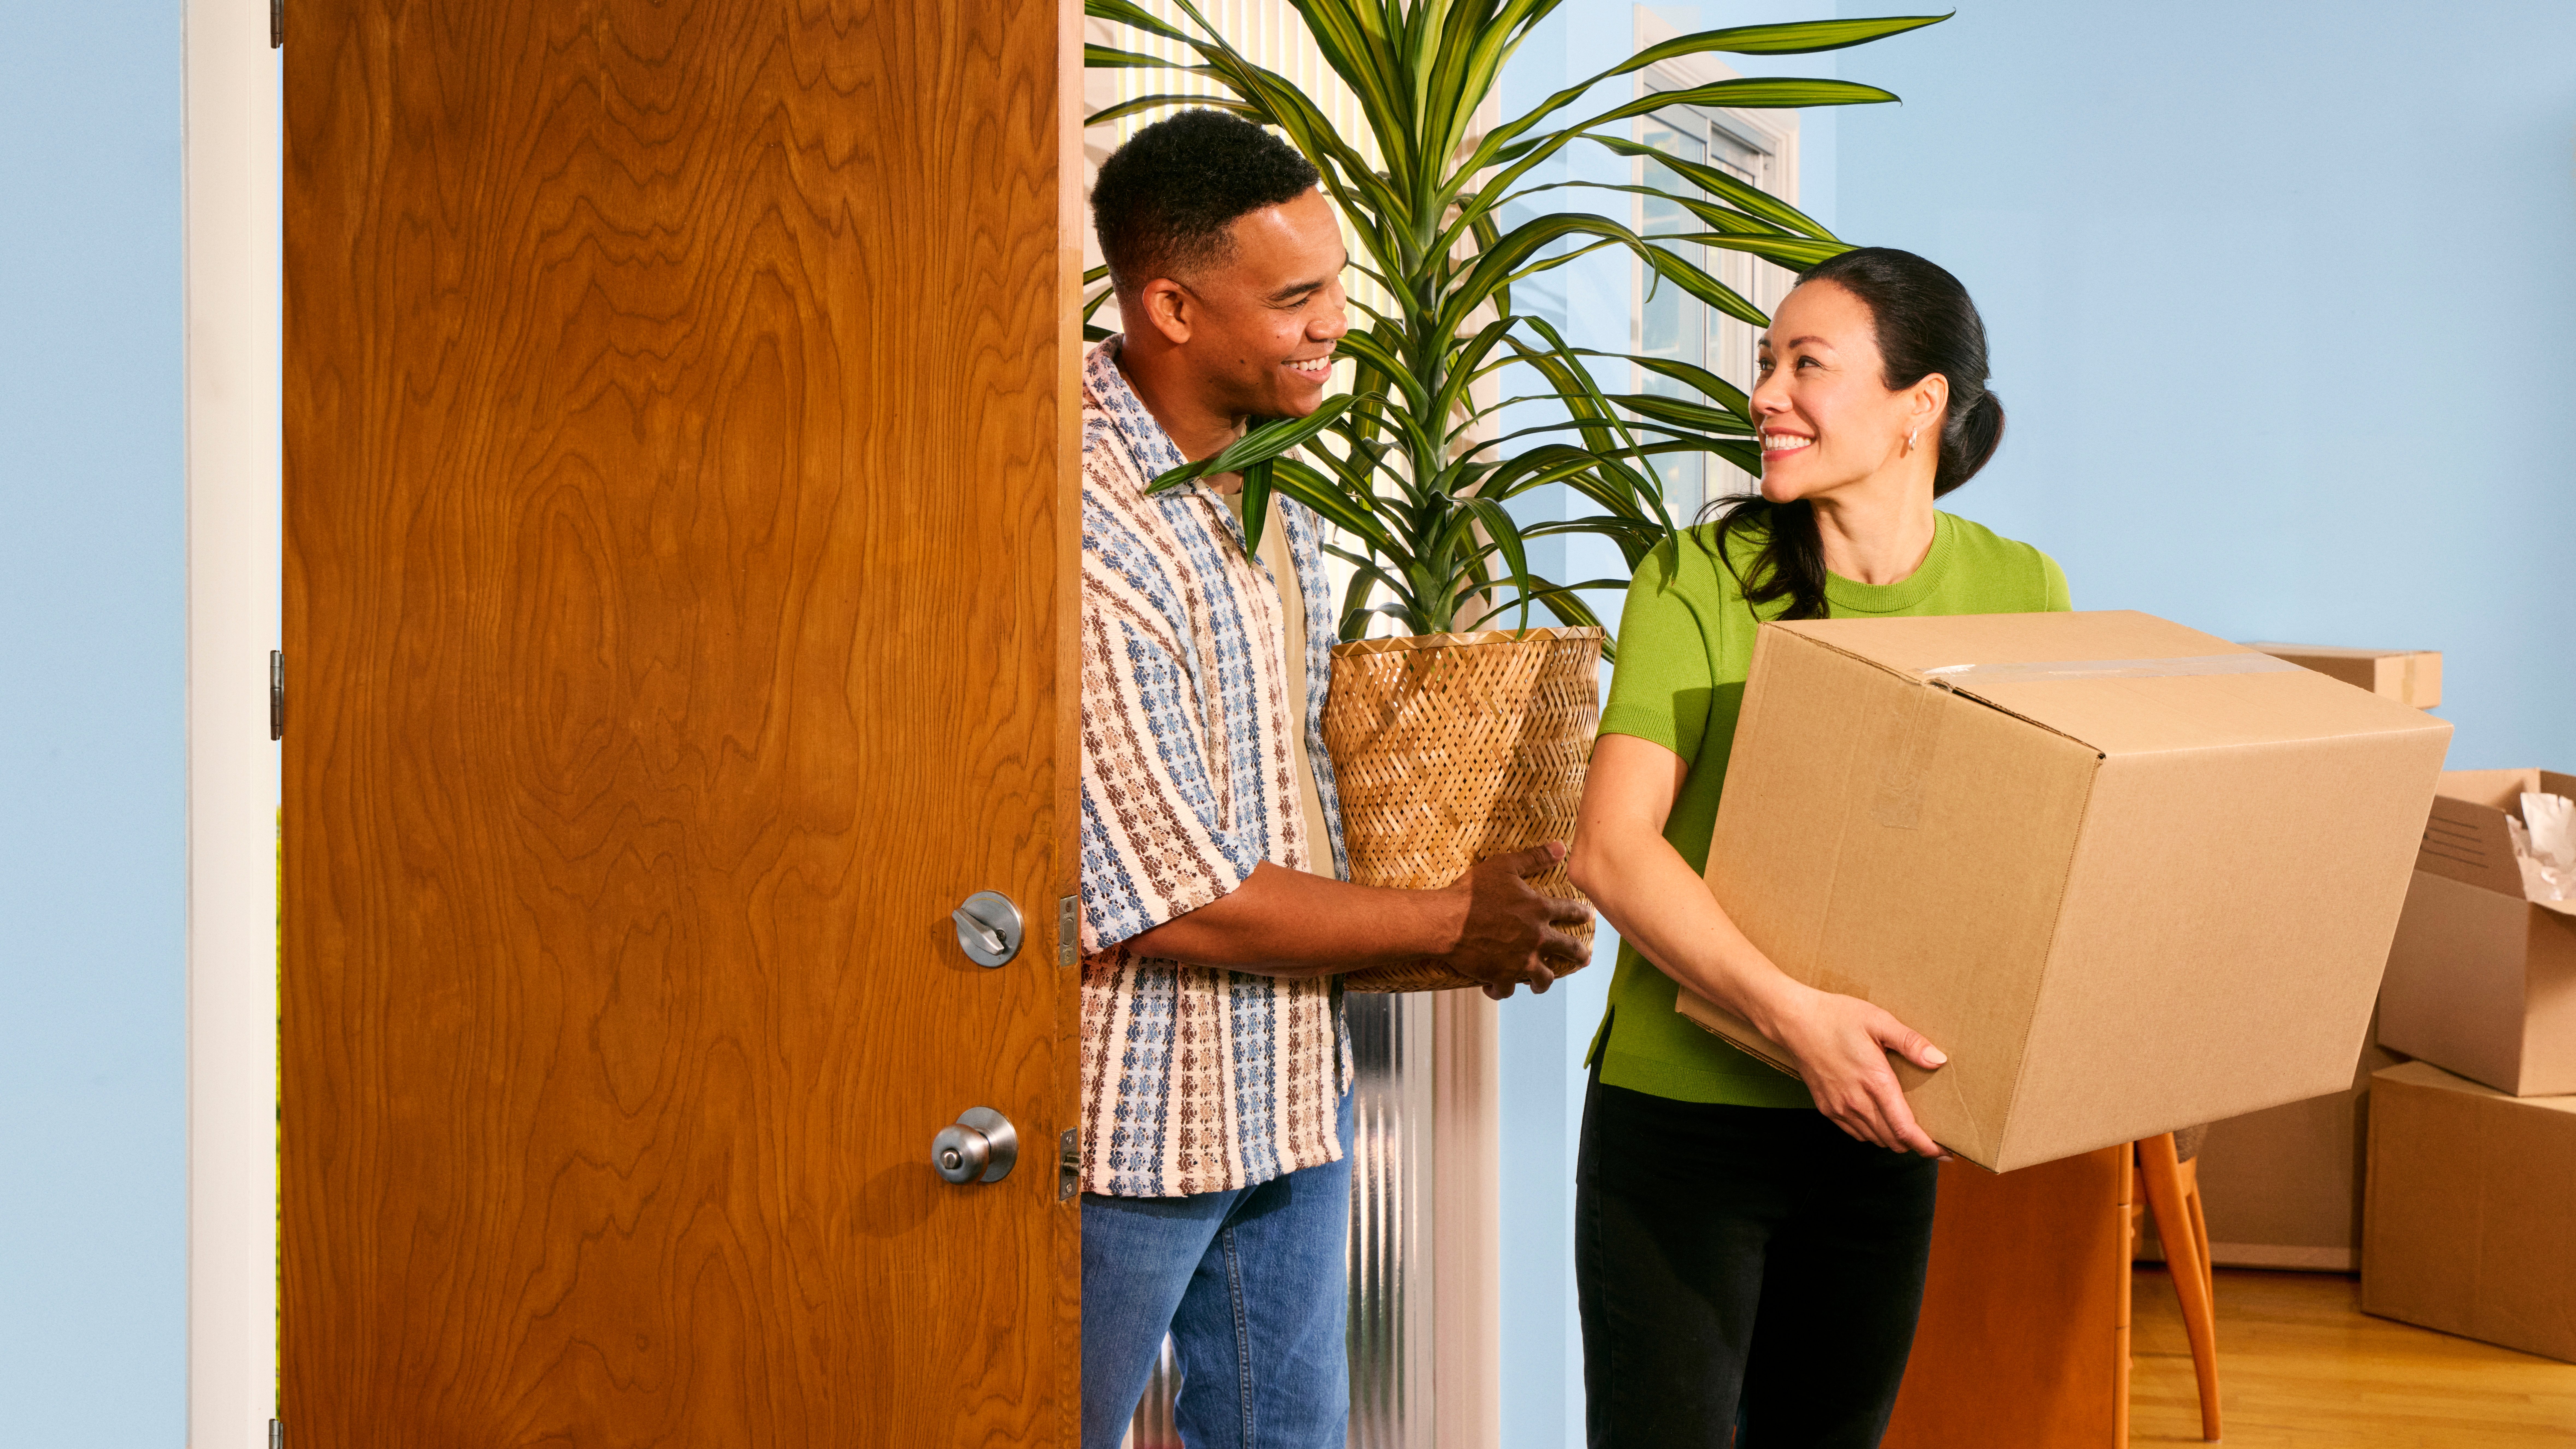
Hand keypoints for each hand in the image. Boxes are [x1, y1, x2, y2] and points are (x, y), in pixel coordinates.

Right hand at [1434, 843, 1592, 999]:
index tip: (1589, 917)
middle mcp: (1536, 938)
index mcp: (1539, 910)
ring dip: (1544, 982)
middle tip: (1585, 959)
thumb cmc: (1472, 892)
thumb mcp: (1504, 867)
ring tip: (1541, 984)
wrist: (1446, 921)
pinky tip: (1498, 988)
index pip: (1570, 911)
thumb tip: (1560, 848)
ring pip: (1544, 978)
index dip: (1582, 913)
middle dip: (1580, 955)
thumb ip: (1534, 858)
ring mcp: (1520, 960)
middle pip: (1569, 949)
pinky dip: (1503, 989)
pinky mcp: (1502, 975)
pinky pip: (1508, 989)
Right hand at [1768, 987, 1946, 1156]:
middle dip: (1915, 1145)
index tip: (1943, 1152)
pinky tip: (1880, 1122)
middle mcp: (1857, 1101)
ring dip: (1894, 1139)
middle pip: (1892, 1140)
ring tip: (1909, 1132)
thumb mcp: (1878, 1020)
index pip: (1905, 1129)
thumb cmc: (1836, 1016)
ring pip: (1874, 1139)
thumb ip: (1909, 1042)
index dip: (1926, 1146)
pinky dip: (1872, 1134)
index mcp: (1875, 1082)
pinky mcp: (1826, 1107)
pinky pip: (1855, 1133)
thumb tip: (1939, 1059)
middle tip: (1933, 1140)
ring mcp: (1839, 1108)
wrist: (1794, 1020)